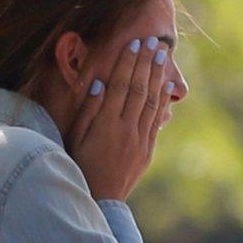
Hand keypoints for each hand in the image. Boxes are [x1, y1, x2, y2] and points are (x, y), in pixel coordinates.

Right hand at [66, 37, 172, 200]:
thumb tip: (99, 82)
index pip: (119, 86)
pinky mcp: (147, 150)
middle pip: (138, 89)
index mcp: (106, 125)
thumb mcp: (75, 137)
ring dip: (157, 77)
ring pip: (151, 102)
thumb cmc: (78, 166)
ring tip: (162, 56)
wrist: (99, 201)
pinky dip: (162, 100)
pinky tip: (167, 86)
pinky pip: (157, 120)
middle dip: (145, 63)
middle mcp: (126, 130)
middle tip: (152, 42)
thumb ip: (88, 110)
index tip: (134, 44)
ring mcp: (140, 140)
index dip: (127, 63)